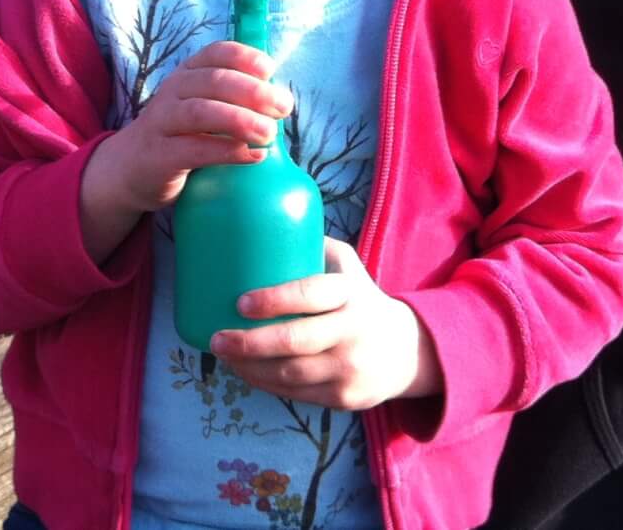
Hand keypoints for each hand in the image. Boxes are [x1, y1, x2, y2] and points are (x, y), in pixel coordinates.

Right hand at [79, 41, 289, 261]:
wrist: (129, 169)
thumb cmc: (180, 135)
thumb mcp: (201, 107)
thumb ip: (233, 99)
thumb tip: (281, 100)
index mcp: (187, 74)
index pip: (216, 53)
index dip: (245, 57)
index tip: (270, 70)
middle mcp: (172, 92)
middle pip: (213, 81)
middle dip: (253, 91)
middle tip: (283, 107)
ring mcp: (162, 123)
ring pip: (201, 112)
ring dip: (240, 119)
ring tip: (269, 133)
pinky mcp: (159, 156)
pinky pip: (193, 150)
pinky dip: (226, 151)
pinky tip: (252, 156)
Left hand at [209, 238, 438, 410]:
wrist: (406, 351)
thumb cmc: (361, 299)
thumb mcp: (347, 266)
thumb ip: (312, 247)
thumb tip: (262, 224)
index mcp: (350, 293)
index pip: (309, 294)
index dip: (273, 299)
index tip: (240, 302)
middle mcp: (352, 332)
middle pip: (293, 342)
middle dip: (249, 343)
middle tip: (217, 338)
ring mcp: (348, 369)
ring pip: (289, 374)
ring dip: (249, 367)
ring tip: (224, 355)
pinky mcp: (344, 398)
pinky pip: (295, 393)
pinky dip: (265, 383)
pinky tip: (246, 371)